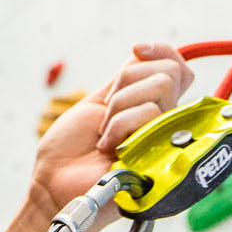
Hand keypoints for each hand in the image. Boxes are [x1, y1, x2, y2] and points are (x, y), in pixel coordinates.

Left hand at [29, 43, 195, 218]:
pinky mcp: (163, 155)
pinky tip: (107, 146)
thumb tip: (143, 53)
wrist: (53, 182)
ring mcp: (166, 139)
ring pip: (161, 88)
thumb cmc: (70, 149)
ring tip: (105, 134)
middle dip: (127, 82)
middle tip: (107, 112)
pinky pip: (151, 115)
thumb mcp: (97, 102)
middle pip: (169, 72)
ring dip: (119, 106)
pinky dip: (119, 124)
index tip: (136, 49)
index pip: (178, 69)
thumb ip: (125, 80)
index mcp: (151, 109)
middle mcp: (164, 124)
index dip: (162, 51)